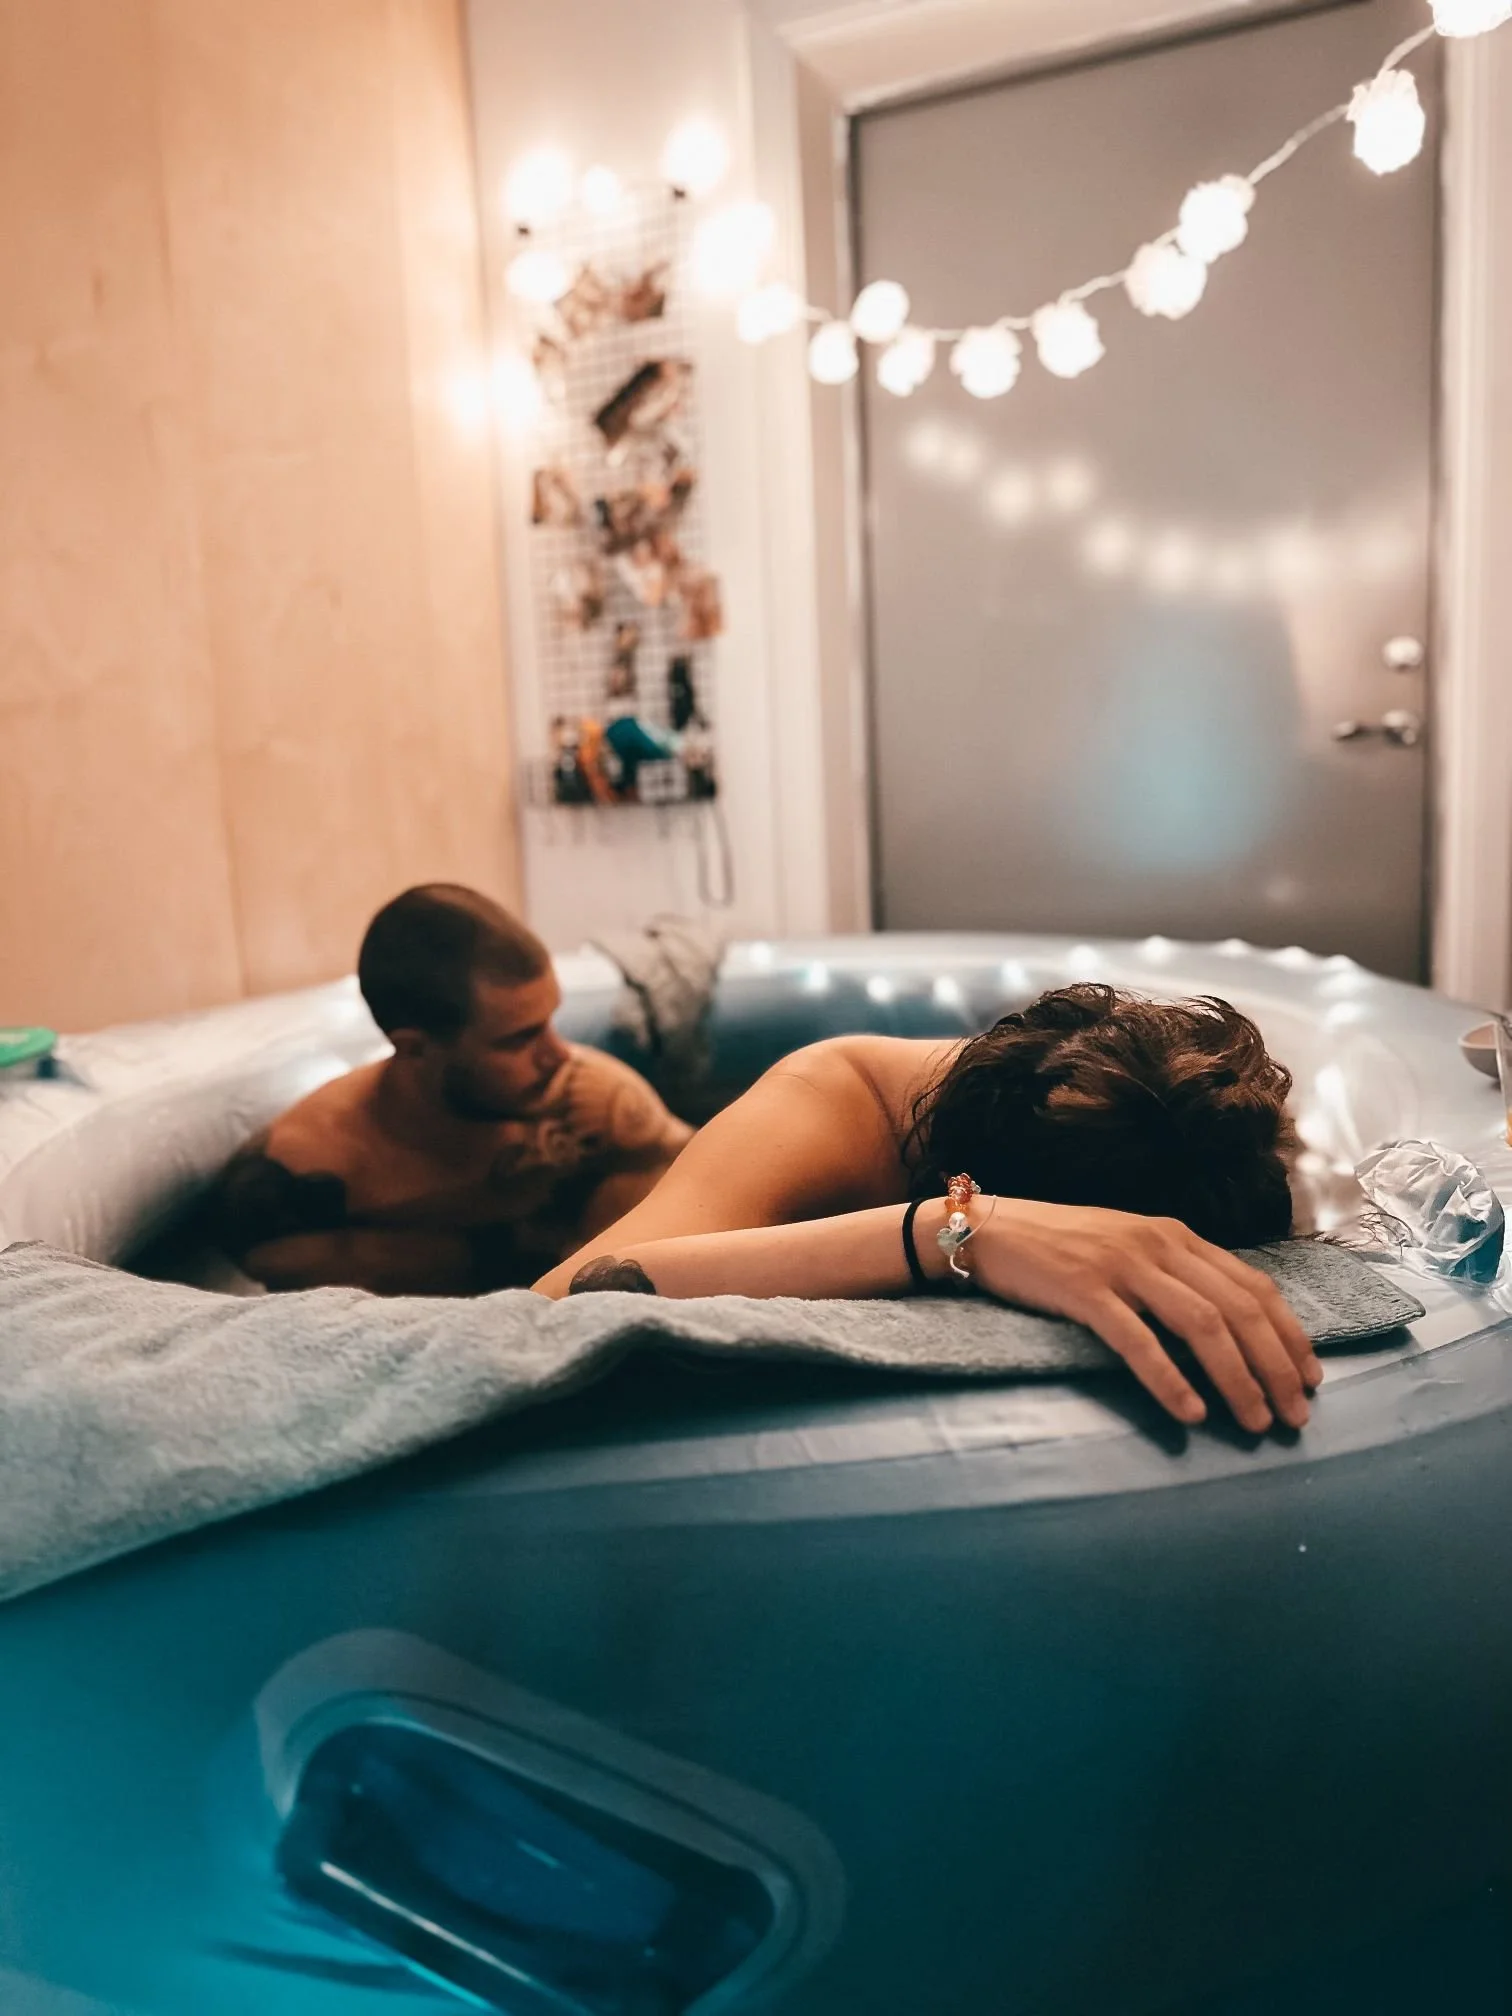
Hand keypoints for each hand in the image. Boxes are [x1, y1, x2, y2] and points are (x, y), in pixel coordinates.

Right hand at [969, 1199, 1321, 1431]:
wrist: (989, 1230)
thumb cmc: (1061, 1247)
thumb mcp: (1129, 1249)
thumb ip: (1174, 1276)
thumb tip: (1226, 1327)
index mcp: (1176, 1235)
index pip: (1254, 1286)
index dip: (1290, 1334)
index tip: (1311, 1378)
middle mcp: (1159, 1245)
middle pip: (1239, 1309)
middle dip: (1276, 1367)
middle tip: (1295, 1416)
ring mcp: (1123, 1266)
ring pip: (1202, 1325)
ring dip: (1238, 1379)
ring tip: (1256, 1422)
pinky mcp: (1085, 1290)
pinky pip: (1138, 1341)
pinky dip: (1170, 1379)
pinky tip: (1191, 1412)